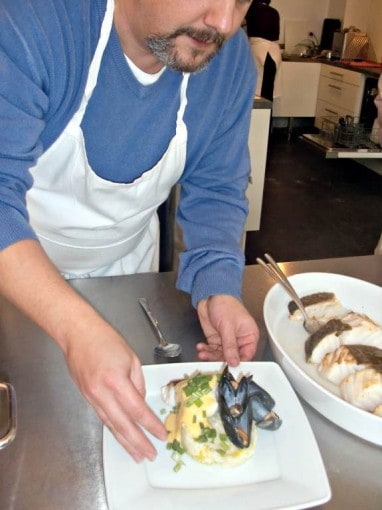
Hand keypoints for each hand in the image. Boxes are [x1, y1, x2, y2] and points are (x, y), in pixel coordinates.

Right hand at [64, 322, 166, 462]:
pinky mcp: (86, 398)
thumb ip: (138, 383)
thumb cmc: (106, 340)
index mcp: (116, 381)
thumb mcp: (132, 358)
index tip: (161, 435)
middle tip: (150, 455)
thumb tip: (140, 403)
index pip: (137, 409)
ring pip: (111, 425)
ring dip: (125, 442)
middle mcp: (102, 393)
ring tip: (137, 455)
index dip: (150, 425)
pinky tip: (121, 437)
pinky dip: (113, 429)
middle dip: (138, 442)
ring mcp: (91, 397)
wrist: (77, 334)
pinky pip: (103, 417)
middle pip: (123, 424)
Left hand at [196, 295, 258, 365]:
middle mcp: (239, 340)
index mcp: (249, 336)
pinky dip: (206, 350)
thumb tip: (235, 362)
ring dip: (211, 356)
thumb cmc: (225, 305)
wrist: (210, 295)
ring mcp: (227, 340)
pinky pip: (212, 350)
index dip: (239, 362)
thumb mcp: (228, 326)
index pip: (247, 355)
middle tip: (211, 362)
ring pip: (220, 355)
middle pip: (233, 357)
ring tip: (203, 353)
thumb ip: (230, 346)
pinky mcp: (216, 339)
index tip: (230, 368)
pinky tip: (201, 348)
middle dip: (221, 360)